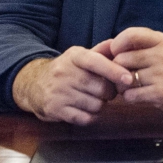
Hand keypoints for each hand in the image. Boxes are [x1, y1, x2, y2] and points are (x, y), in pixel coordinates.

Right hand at [11, 44, 132, 124]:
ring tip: (92, 99)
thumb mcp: (80, 56)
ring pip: (96, 105)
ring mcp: (58, 92)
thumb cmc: (66, 70)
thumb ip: (101, 51)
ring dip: (100, 105)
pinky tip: (85, 109)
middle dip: (110, 92)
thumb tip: (119, 44)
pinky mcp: (55, 109)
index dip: (114, 70)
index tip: (128, 78)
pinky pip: (85, 118)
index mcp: (74, 56)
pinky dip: (90, 116)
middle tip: (106, 91)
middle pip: (101, 88)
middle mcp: (64, 72)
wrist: (33, 84)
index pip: (96, 61)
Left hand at [108, 27, 162, 116]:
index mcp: (162, 40)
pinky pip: (131, 95)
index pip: (130, 35)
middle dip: (117, 69)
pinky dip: (129, 97)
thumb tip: (108, 47)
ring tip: (130, 86)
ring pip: (125, 79)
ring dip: (122, 85)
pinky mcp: (162, 93)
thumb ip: (141, 44)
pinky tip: (137, 95)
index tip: (115, 54)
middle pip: (122, 59)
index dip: (116, 45)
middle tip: (121, 75)